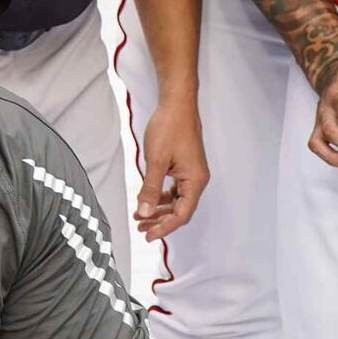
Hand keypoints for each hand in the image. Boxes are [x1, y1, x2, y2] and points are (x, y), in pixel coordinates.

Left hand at [133, 97, 208, 242]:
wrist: (176, 103)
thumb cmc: (170, 127)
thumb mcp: (156, 161)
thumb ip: (150, 189)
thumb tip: (145, 213)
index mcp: (195, 180)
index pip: (182, 214)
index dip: (165, 227)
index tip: (149, 235)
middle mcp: (197, 179)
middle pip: (180, 210)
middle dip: (160, 221)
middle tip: (141, 228)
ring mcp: (191, 172)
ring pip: (177, 200)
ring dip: (160, 209)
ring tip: (141, 216)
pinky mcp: (185, 166)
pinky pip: (175, 188)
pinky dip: (162, 196)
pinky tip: (149, 199)